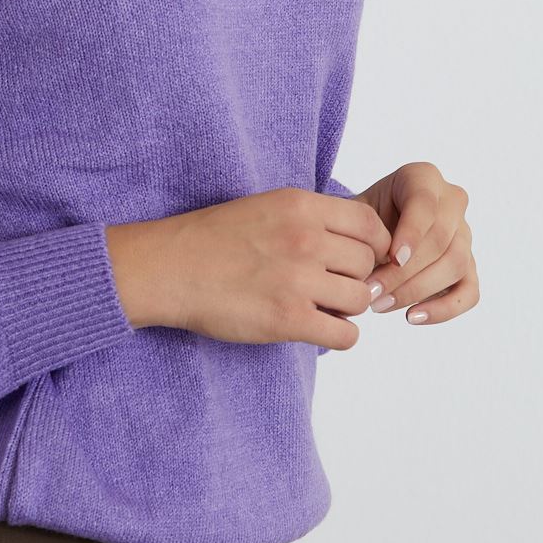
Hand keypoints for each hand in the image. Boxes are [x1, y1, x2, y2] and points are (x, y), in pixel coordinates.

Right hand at [105, 187, 394, 349]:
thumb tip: (356, 243)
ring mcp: (298, 280)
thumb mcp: (266, 207)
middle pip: (367, 264)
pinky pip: (345, 335)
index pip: (370, 225)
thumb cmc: (212, 238)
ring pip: (359, 300)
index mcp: (301, 206)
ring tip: (322, 307)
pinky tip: (319, 329)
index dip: (373, 246)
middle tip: (331, 286)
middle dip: (355, 278)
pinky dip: (339, 336)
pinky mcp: (288, 319)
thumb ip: (310, 219)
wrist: (169, 268)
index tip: (358, 260)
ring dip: (346, 308)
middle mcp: (306, 239)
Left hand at [349, 161, 477, 326]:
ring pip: (456, 265)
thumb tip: (358, 263)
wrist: (370, 230)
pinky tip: (412, 316)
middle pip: (440, 239)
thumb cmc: (360, 219)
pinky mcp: (469, 266)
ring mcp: (465, 234)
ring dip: (416, 290)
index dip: (411, 233)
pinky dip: (443, 309)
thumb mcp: (353, 214)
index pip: (425, 203)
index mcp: (423, 177)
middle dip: (404, 271)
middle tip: (371, 292)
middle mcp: (451, 201)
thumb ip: (358, 229)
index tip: (391, 258)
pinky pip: (469, 292)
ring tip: (380, 304)